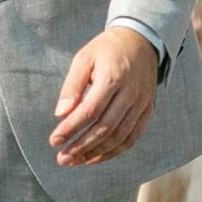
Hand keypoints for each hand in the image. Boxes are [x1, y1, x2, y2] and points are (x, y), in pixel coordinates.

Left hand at [50, 26, 158, 167]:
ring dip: (96, 152)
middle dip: (81, 147)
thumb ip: (72, 86)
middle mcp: (130, 94)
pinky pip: (132, 137)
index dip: (71, 129)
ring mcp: (141, 104)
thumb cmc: (107, 49)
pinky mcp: (147, 110)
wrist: (141, 40)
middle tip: (62, 158)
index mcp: (113, 78)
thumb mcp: (84, 58)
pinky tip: (96, 157)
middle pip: (105, 129)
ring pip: (119, 137)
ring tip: (76, 161)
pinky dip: (114, 151)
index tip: (54, 141)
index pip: (90, 111)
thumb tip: (61, 115)